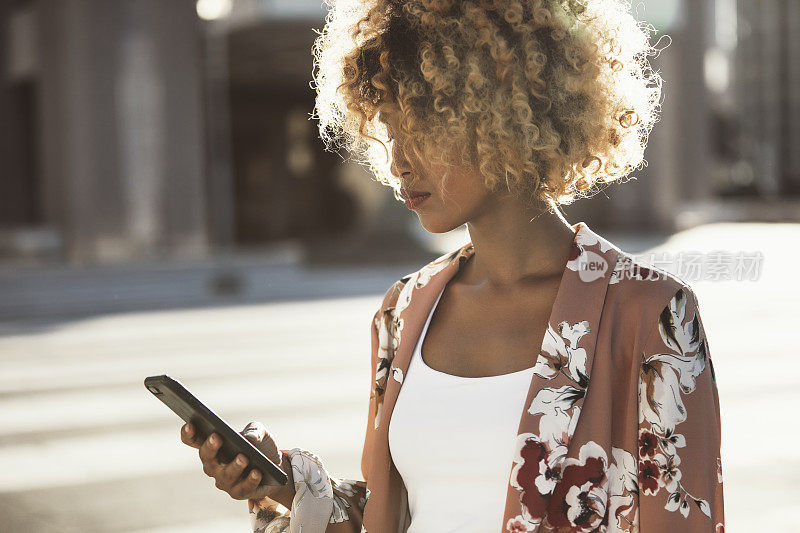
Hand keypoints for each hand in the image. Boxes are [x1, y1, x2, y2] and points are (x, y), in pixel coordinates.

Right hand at [180, 421, 295, 506]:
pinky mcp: (239, 492)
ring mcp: (225, 481)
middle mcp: (214, 465)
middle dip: (210, 447)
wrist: (276, 465)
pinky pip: (243, 488)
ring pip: (224, 475)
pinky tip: (257, 472)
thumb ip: (254, 431)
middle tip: (217, 437)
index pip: (194, 440)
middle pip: (206, 458)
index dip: (188, 434)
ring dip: (234, 466)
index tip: (190, 424)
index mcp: (214, 446)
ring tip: (243, 457)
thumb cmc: (261, 446)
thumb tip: (249, 438)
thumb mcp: (259, 432)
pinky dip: (250, 480)